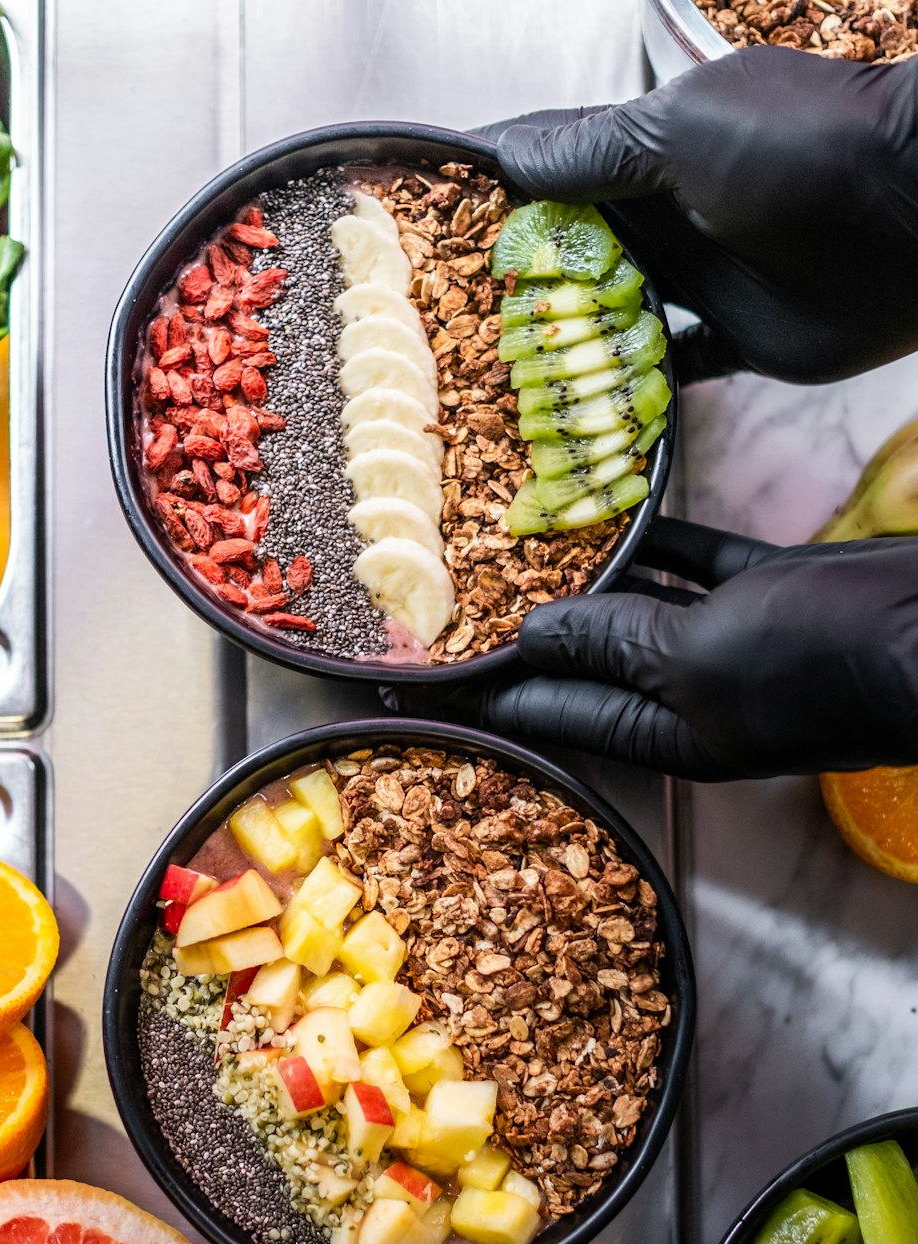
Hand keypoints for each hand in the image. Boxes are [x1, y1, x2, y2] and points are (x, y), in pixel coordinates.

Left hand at [383, 519, 917, 780]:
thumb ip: (614, 642)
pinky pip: (695, 562)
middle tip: (454, 600)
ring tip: (512, 543)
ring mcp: (732, 639)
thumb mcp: (699, 657)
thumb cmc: (826, 660)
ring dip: (585, 577)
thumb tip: (536, 633)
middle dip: (524, 634)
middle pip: (586, 662)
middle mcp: (692, 694)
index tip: (417, 679)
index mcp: (670, 733)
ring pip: (638, 605)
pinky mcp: (769, 590)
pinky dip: (658, 538)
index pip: (551, 715)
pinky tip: (613, 510)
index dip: (483, 694)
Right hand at [480, 48, 917, 384]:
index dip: (489, 195)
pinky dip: (638, 389)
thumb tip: (498, 152)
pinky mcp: (735, 339)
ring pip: (612, 318)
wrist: (914, 210)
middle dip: (515, 285)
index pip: (548, 172)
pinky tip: (589, 412)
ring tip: (499, 378)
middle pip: (572, 255)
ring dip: (566, 343)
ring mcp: (699, 281)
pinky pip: (673, 369)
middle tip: (447, 325)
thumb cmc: (800, 148)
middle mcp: (665, 219)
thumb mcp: (678, 133)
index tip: (425, 221)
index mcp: (643, 155)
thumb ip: (590, 151)